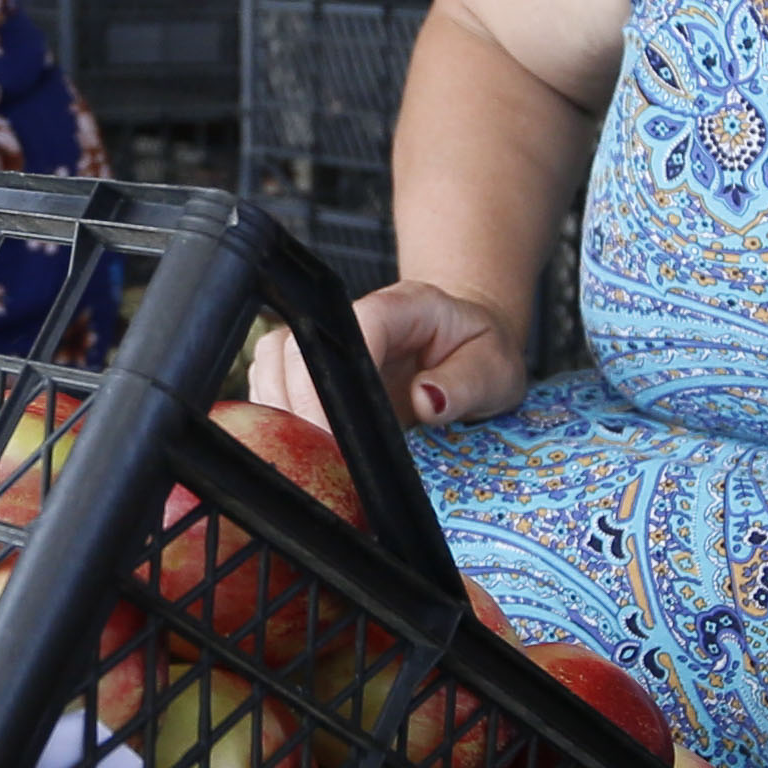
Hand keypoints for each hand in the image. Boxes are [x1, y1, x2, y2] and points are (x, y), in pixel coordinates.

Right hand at [247, 279, 528, 434]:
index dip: (336, 376)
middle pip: (296, 346)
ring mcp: (326, 340)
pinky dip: (278, 421)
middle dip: (301, 406)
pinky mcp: (309, 367)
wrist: (466, 347)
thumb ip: (466, 384)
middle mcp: (354, 318)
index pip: (354, 324)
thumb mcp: (495, 370)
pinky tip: (303, 451)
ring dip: (281, 414)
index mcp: (403, 307)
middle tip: (323, 460)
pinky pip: (272, 387)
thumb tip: (428, 401)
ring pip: (272, 363)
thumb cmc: (480, 354)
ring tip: (312, 459)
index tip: (335, 431)